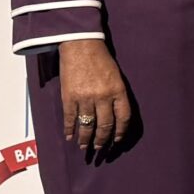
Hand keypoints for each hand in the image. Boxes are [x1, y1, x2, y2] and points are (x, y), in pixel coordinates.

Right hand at [58, 37, 132, 153]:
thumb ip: (116, 94)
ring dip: (86, 139)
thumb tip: (114, 115)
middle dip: (103, 140)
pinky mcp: (69, 96)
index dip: (121, 132)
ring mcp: (85, 97)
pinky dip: (70, 129)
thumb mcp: (115, 75)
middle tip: (100, 149)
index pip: (123, 117)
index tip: (117, 140)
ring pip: (87, 125)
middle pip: (105, 125)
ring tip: (84, 147)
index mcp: (118, 90)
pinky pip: (70, 118)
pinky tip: (70, 136)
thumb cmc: (100, 58)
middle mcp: (103, 96)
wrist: (80, 44)